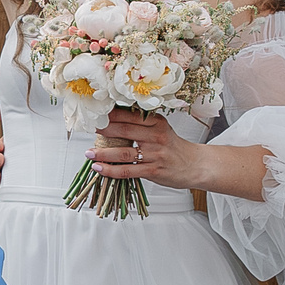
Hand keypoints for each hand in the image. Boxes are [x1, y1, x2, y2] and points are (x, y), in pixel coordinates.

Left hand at [89, 107, 209, 191]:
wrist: (195, 165)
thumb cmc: (174, 147)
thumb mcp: (160, 129)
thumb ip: (141, 124)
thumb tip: (112, 120)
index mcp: (156, 122)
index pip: (129, 115)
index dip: (110, 114)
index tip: (95, 113)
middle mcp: (156, 135)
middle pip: (124, 130)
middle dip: (103, 130)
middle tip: (89, 129)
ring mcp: (155, 154)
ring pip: (124, 152)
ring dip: (103, 153)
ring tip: (89, 153)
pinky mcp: (154, 170)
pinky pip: (128, 170)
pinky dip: (112, 170)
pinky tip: (100, 168)